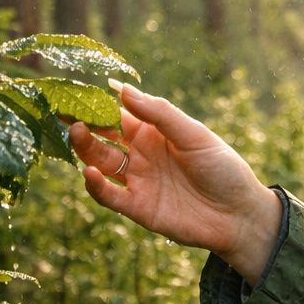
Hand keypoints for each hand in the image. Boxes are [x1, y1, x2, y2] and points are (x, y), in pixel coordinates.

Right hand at [69, 83, 282, 281]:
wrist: (240, 214)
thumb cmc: (223, 169)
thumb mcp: (195, 135)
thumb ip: (160, 114)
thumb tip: (122, 89)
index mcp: (154, 132)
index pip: (118, 113)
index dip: (96, 104)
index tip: (74, 91)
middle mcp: (140, 154)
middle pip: (102, 137)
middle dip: (82, 124)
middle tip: (63, 111)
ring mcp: (137, 180)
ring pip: (100, 162)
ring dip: (85, 148)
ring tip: (76, 132)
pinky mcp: (137, 207)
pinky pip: (109, 196)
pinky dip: (96, 186)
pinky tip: (90, 173)